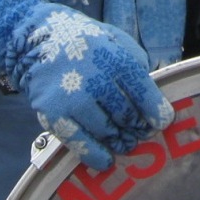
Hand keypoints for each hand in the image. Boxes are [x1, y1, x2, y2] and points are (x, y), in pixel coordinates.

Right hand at [0, 0, 172, 169]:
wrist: (35, 39)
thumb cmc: (82, 40)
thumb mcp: (114, 38)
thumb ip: (135, 61)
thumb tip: (150, 90)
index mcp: (115, 58)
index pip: (143, 92)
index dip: (156, 111)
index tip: (164, 122)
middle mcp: (96, 80)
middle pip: (126, 115)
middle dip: (138, 127)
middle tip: (142, 132)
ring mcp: (74, 99)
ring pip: (107, 131)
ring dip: (120, 140)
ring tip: (125, 142)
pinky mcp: (55, 115)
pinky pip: (80, 143)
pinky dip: (96, 155)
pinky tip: (106, 161)